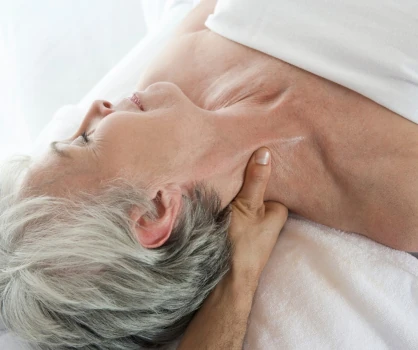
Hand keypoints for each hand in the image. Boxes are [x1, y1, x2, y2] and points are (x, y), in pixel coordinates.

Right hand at [227, 147, 287, 285]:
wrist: (226, 281)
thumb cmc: (242, 243)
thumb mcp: (248, 206)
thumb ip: (256, 180)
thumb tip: (265, 151)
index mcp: (279, 212)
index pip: (273, 184)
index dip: (260, 172)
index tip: (249, 156)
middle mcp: (269, 220)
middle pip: (257, 193)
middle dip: (246, 184)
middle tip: (231, 165)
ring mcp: (254, 229)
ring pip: (245, 204)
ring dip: (234, 195)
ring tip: (222, 178)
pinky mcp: (240, 236)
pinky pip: (235, 214)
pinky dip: (227, 207)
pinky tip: (217, 199)